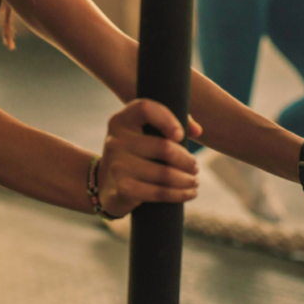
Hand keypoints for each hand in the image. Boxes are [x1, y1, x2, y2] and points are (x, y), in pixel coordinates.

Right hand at [96, 99, 202, 216]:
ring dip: (187, 180)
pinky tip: (188, 193)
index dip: (167, 119)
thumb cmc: (135, 154)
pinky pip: (159, 192)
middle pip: (163, 147)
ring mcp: (117, 165)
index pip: (146, 109)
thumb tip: (197, 130)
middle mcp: (116, 140)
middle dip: (187, 160)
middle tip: (194, 167)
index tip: (181, 135)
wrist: (106, 184)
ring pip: (165, 174)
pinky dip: (179, 194)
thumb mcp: (145, 133)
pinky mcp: (122, 188)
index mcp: (122, 120)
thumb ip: (171, 123)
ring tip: (194, 181)